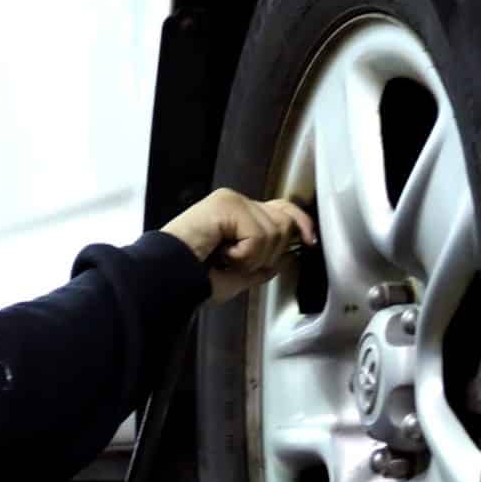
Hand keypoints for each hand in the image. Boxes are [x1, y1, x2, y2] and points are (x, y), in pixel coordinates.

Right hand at [162, 188, 317, 303]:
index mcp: (239, 216)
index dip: (301, 224)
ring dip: (253, 257)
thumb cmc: (195, 279)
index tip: (311, 243)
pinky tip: (222, 254)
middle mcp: (237, 202)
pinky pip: (258, 235)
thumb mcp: (238, 275)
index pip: (284, 209)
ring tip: (226, 259)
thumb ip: (262, 265)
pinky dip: (244, 255)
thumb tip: (286, 259)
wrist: (169, 280)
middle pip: (285, 221)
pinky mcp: (226, 204)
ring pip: (274, 231)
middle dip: (270, 251)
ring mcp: (231, 201)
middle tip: (238, 261)